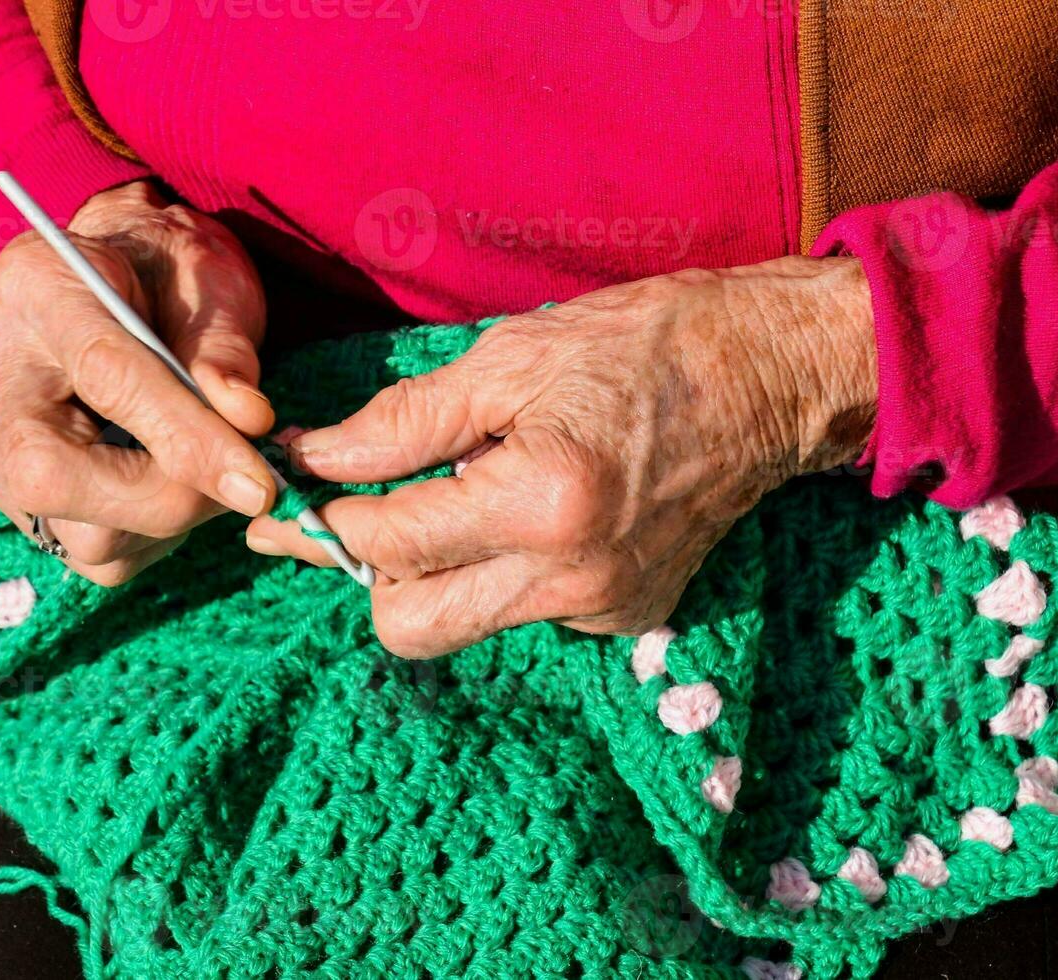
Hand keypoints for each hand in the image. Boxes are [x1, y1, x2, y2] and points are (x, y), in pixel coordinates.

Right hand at [0, 180, 276, 584]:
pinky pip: (96, 555)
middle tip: (244, 477)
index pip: (106, 379)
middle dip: (169, 495)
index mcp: (38, 291)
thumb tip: (247, 420)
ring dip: (170, 517)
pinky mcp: (19, 499)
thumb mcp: (207, 279)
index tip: (258, 483)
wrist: (123, 279)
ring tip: (212, 465)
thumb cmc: (168, 272)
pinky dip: (157, 536)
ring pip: (81, 533)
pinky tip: (178, 481)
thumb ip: (222, 349)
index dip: (187, 437)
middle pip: (55, 476)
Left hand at [247, 256, 876, 656]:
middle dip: (366, 574)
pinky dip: (501, 568)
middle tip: (352, 514)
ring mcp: (603, 607)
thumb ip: (403, 421)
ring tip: (453, 492)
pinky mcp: (627, 614)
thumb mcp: (511, 360)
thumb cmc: (644, 344)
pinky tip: (526, 507)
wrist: (770, 376)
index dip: (324, 519)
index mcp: (537, 504)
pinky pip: (525, 610)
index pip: (388, 540)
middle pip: (410, 626)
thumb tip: (316, 457)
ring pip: (465, 623)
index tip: (288, 501)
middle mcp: (569, 578)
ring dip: (434, 571)